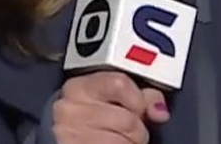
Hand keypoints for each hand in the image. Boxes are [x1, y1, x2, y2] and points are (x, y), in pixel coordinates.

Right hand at [52, 72, 168, 143]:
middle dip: (136, 130)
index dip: (137, 100)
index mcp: (79, 87)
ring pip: (124, 141)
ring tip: (115, 141)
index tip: (138, 109)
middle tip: (125, 132)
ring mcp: (70, 133)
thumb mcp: (110, 100)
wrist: (61, 143)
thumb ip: (138, 97)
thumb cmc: (91, 122)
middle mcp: (70, 108)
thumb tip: (159, 110)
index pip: (119, 83)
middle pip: (127, 119)